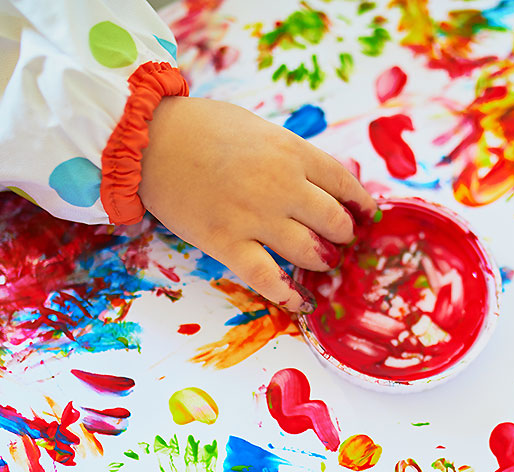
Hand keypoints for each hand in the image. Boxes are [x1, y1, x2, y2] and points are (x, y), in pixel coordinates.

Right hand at [139, 97, 376, 312]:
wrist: (148, 138)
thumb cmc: (200, 127)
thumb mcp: (257, 129)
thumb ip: (288, 156)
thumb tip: (316, 183)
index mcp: (291, 152)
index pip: (343, 183)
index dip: (359, 204)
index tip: (365, 215)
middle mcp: (281, 186)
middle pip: (333, 222)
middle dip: (342, 235)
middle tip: (338, 240)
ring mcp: (255, 218)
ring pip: (309, 251)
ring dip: (322, 261)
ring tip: (320, 262)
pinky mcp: (227, 244)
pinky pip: (269, 279)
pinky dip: (289, 295)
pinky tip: (301, 301)